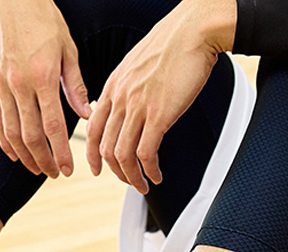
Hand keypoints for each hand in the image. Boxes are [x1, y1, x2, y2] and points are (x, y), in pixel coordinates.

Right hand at [0, 0, 90, 177]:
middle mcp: (19, 84)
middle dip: (43, 161)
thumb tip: (87, 115)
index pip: (54, 126)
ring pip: (11, 133)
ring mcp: (0, 85)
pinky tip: (13, 153)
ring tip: (35, 169)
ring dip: (24, 156)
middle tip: (53, 174)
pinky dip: (4, 141)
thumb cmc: (43, 18)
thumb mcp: (67, 48)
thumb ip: (75, 84)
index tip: (67, 170)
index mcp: (43, 76)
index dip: (61, 153)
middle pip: (31, 136)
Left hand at [86, 0, 236, 192]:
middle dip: (116, 172)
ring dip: (132, 177)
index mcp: (113, 87)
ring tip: (144, 185)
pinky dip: (149, 170)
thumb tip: (129, 106)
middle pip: (106, 148)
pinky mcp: (158, 115)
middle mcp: (120, 98)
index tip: (97, 168)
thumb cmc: (174, 44)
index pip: (93, 129)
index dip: (93, 154)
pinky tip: (157, 175)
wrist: (194, 29)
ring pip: (122, 156)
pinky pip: (145, 153)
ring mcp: (137, 107)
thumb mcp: (137, 65)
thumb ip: (128, 87)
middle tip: (129, 181)